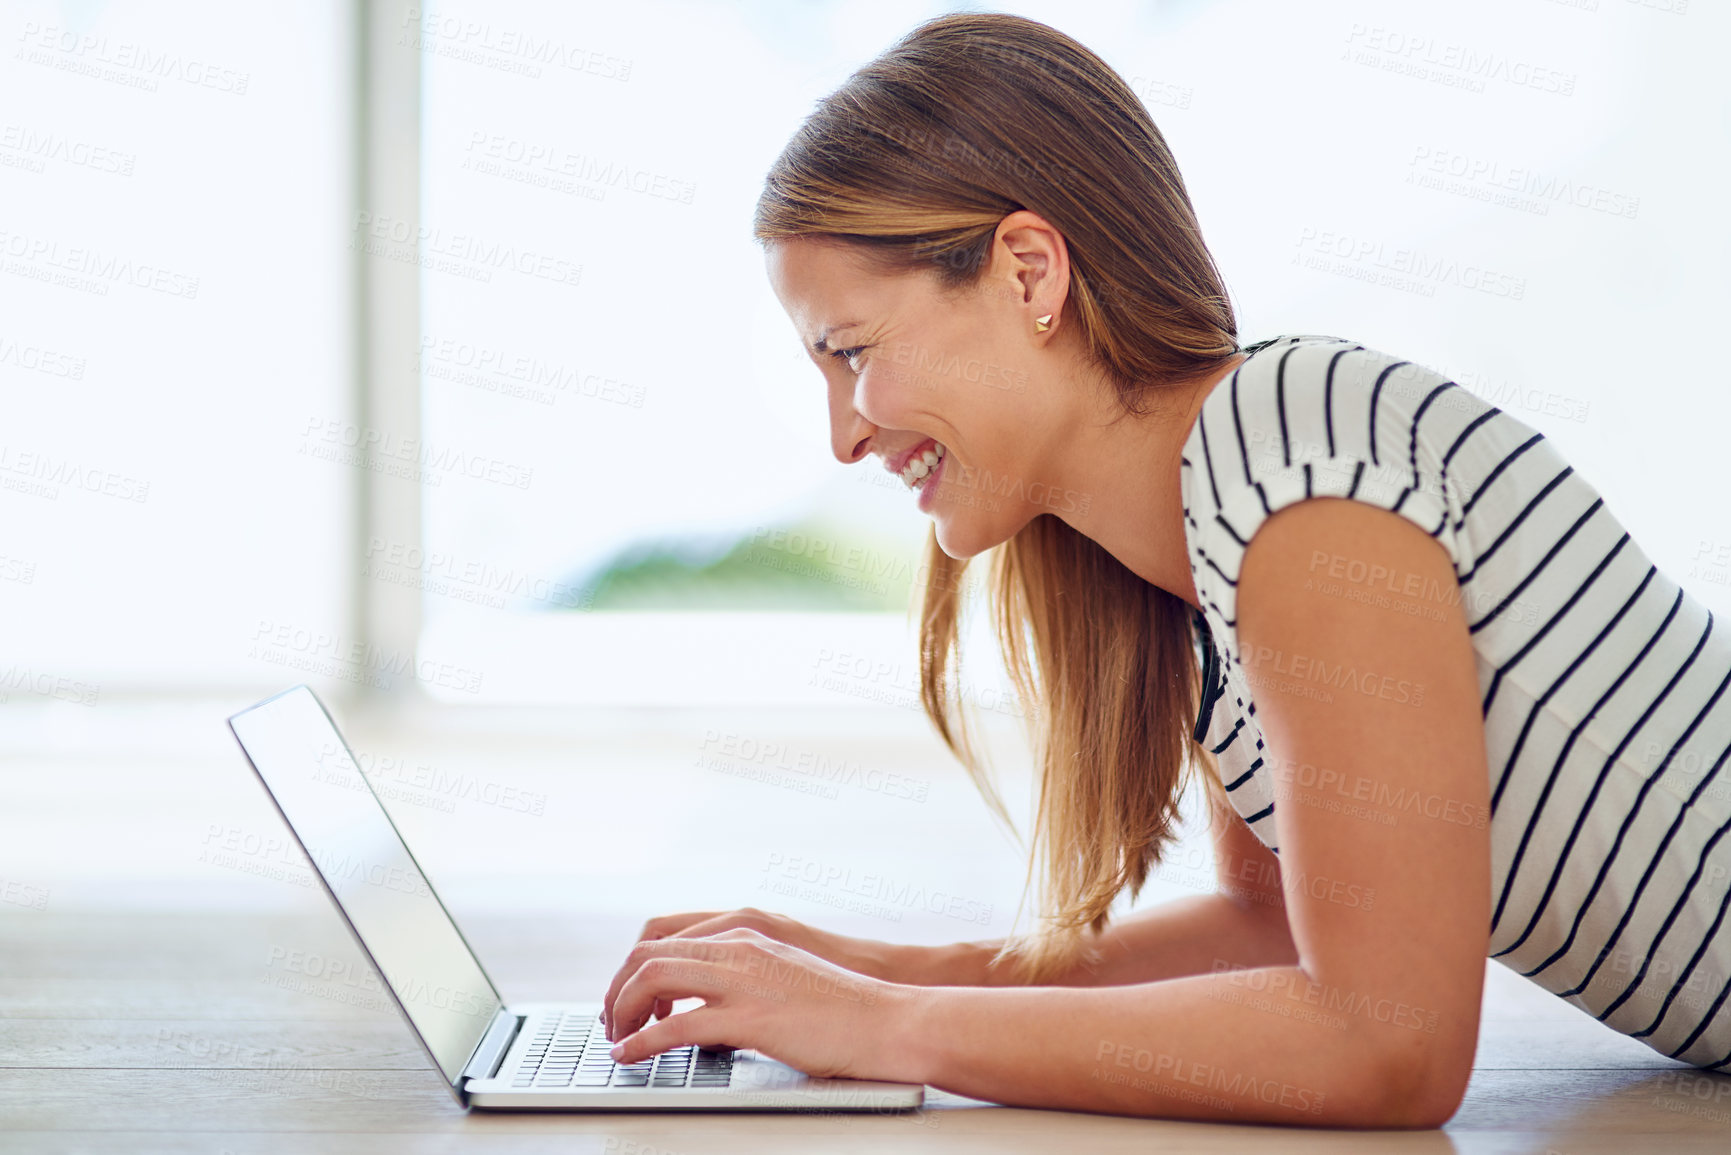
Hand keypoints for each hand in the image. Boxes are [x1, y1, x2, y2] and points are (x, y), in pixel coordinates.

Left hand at [600, 927, 917, 1080]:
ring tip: (617, 1038)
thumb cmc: (842, 1005)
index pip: (662, 934)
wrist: (887, 1020)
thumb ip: (743, 973)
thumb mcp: (783, 971)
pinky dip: (643, 1042)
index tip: (627, 998)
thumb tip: (704, 1003)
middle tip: (613, 1021)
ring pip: (653, 978)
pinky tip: (632, 1056)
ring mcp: (744, 979)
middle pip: (648, 953)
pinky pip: (677, 1027)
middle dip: (618, 988)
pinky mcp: (751, 1018)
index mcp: (745, 931)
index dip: (632, 967)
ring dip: (622, 1010)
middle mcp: (739, 945)